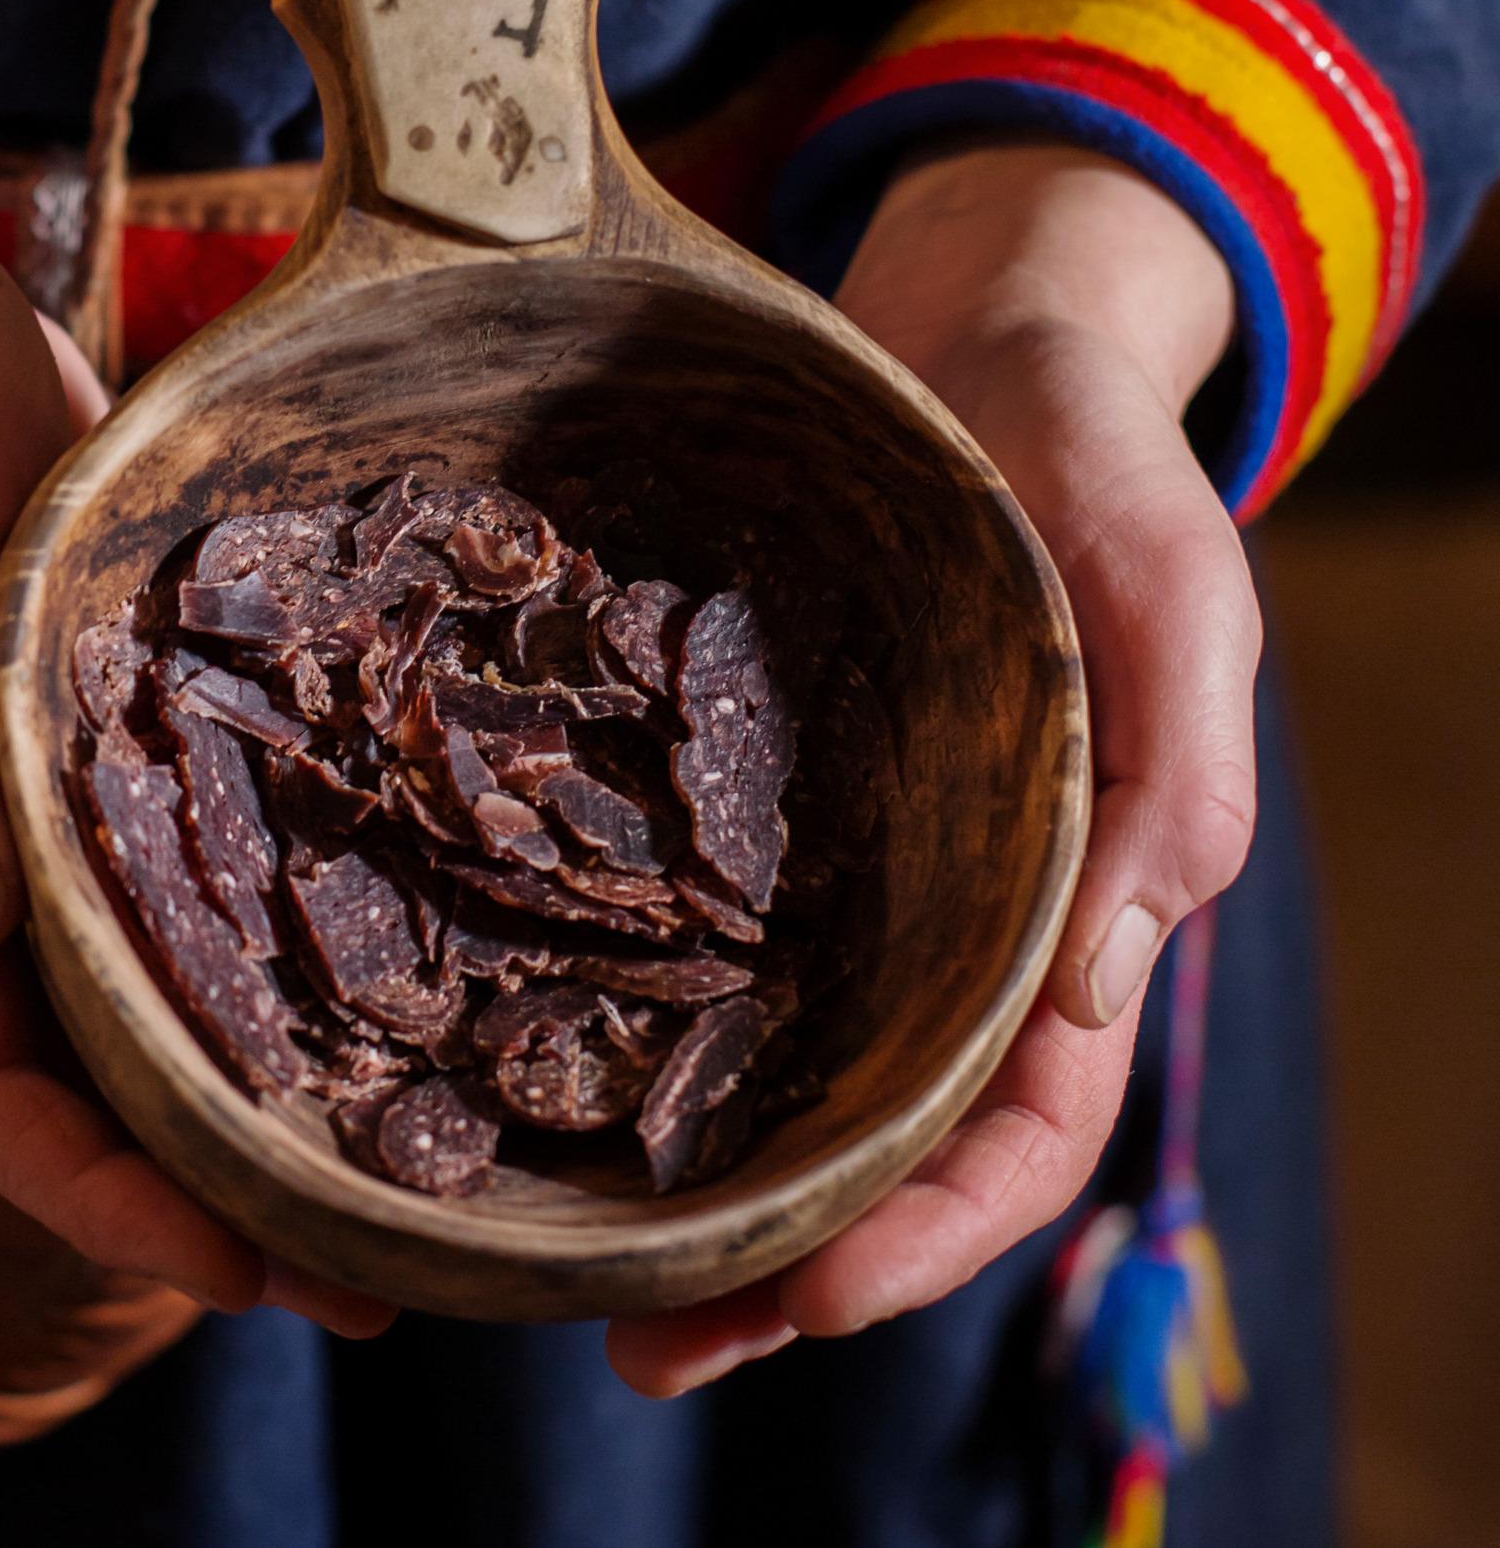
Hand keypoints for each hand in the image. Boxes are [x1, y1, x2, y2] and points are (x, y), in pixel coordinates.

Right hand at [0, 56, 390, 1336]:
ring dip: (268, 1111)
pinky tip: (407, 983)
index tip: (226, 1264)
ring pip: (160, 1016)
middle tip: (380, 1273)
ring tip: (421, 1177)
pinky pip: (212, 901)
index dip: (88, 1197)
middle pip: (89, 1096)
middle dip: (211, 1204)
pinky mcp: (134, 755)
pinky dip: (291, 971)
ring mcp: (60, 821)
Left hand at [609, 141, 1259, 1392]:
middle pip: (872, 1144)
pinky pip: (677, 938)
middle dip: (774, 1270)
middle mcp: (941, 918)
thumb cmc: (1091, 454)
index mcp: (1069, 905)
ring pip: (769, 1072)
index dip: (928, 1236)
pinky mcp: (733, 802)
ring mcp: (833, 870)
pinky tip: (515, 1071)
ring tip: (555, 1266)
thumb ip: (1173, 762)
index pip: (1019, 1127)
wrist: (976, 340)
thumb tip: (1107, 979)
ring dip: (683, 1190)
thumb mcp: (1169, 578)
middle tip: (638, 1349)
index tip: (809, 1304)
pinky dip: (616, 1024)